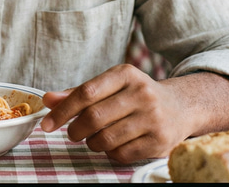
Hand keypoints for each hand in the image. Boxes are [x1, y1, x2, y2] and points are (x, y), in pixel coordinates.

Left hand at [40, 65, 195, 163]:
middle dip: (75, 129)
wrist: (181, 107)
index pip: (86, 93)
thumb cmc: (136, 95)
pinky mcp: (159, 142)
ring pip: (105, 139)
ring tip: (94, 138)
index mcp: (125, 74)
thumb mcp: (111, 85)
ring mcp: (152, 118)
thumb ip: (79, 93)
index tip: (46, 124)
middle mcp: (141, 93)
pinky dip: (109, 153)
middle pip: (94, 117)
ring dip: (91, 143)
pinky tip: (113, 144)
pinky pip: (121, 154)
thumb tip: (48, 100)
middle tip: (72, 133)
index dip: (62, 111)